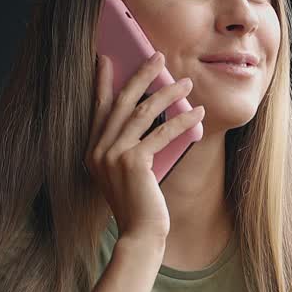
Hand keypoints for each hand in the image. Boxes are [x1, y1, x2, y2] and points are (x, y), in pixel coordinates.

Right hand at [87, 52, 204, 241]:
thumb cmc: (139, 205)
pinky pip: (160, 133)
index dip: (103, 82)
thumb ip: (131, 146)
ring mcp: (113, 155)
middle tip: (157, 55)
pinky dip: (181, 121)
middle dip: (141, 75)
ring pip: (142, 112)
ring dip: (167, 93)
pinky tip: (198, 113)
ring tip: (186, 81)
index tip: (105, 58)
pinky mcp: (133, 162)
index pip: (98, 108)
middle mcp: (98, 150)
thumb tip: (150, 113)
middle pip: (121, 102)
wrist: (139, 235)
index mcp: (93, 151)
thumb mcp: (128, 172)